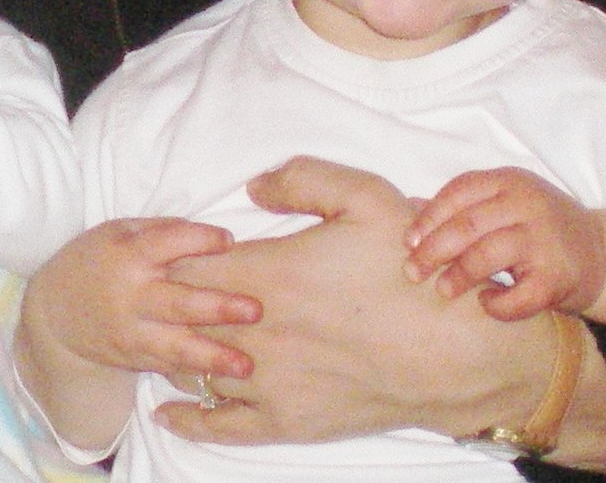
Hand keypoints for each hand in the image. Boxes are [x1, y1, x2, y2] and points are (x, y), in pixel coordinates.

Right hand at [25, 217, 259, 381]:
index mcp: (129, 254)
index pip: (168, 243)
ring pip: (176, 347)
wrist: (54, 312)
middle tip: (256, 310)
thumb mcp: (119, 231)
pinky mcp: (134, 359)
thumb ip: (160, 230)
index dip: (200, 240)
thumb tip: (206, 233)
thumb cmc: (95, 260)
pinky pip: (168, 366)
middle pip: (179, 302)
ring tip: (246, 366)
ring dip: (213, 357)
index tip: (230, 240)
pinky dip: (195, 373)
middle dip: (218, 308)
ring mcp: (132, 333)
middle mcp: (132, 296)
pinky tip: (223, 381)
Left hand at [155, 156, 567, 448]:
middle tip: (155, 292)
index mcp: (266, 272)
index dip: (171, 257)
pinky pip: (219, 425)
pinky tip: (166, 409)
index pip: (186, 266)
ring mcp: (268, 382)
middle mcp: (255, 331)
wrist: (450, 351)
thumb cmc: (409, 269)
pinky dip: (187, 416)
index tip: (169, 250)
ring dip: (176, 349)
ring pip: (193, 366)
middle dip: (164, 303)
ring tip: (164, 337)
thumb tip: (252, 187)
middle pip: (181, 318)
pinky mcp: (286, 422)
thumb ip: (301, 179)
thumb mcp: (364, 196)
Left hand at [407, 167, 605, 320]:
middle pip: (467, 224)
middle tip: (412, 271)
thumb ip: (464, 203)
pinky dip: (497, 303)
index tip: (408, 241)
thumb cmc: (542, 226)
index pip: (459, 192)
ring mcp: (544, 240)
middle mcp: (527, 205)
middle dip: (433, 249)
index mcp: (510, 181)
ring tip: (442, 289)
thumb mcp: (506, 201)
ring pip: (488, 255)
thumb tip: (410, 206)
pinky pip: (519, 295)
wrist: (604, 252)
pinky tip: (486, 303)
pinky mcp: (557, 277)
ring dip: (459, 275)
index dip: (429, 217)